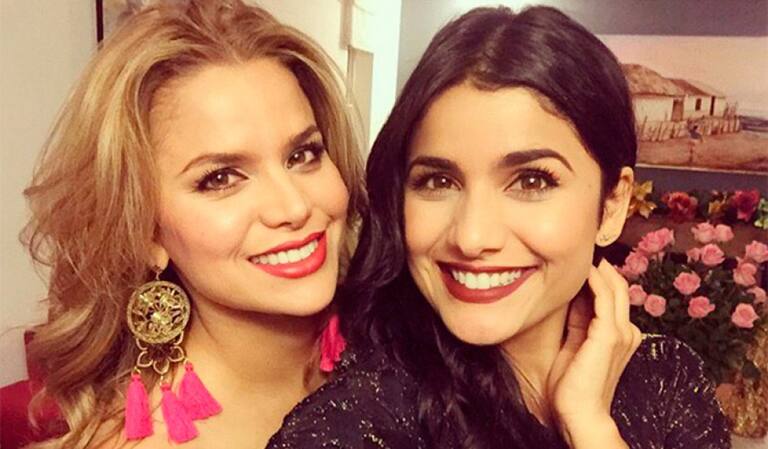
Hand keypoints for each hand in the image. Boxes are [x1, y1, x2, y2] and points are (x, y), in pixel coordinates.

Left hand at [546, 260, 641, 447]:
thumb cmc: (573, 385)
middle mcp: (627, 331)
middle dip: (602, 268)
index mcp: (620, 335)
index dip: (599, 278)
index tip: (581, 261)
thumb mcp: (575, 344)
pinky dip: (596, 280)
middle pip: (618, 288)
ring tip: (583, 253)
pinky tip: (584, 269)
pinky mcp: (609, 334)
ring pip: (615, 289)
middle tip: (584, 249)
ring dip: (599, 270)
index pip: (612, 298)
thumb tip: (573, 296)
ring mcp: (621, 332)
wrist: (580, 413)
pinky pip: (605, 298)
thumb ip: (578, 321)